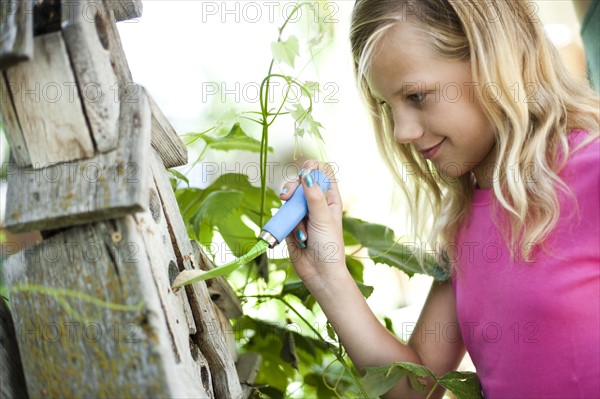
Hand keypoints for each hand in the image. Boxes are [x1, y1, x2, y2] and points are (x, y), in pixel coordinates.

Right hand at [279, 161, 346, 289]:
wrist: (319, 273)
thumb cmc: (329, 246)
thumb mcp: (323, 219)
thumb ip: (314, 196)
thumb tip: (307, 173)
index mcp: (330, 199)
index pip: (322, 173)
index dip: (313, 168)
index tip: (304, 170)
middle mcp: (316, 204)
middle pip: (301, 182)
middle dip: (292, 187)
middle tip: (286, 196)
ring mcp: (303, 214)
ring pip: (289, 199)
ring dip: (289, 210)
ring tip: (297, 226)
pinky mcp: (291, 224)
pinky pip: (284, 216)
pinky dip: (287, 224)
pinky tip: (298, 237)